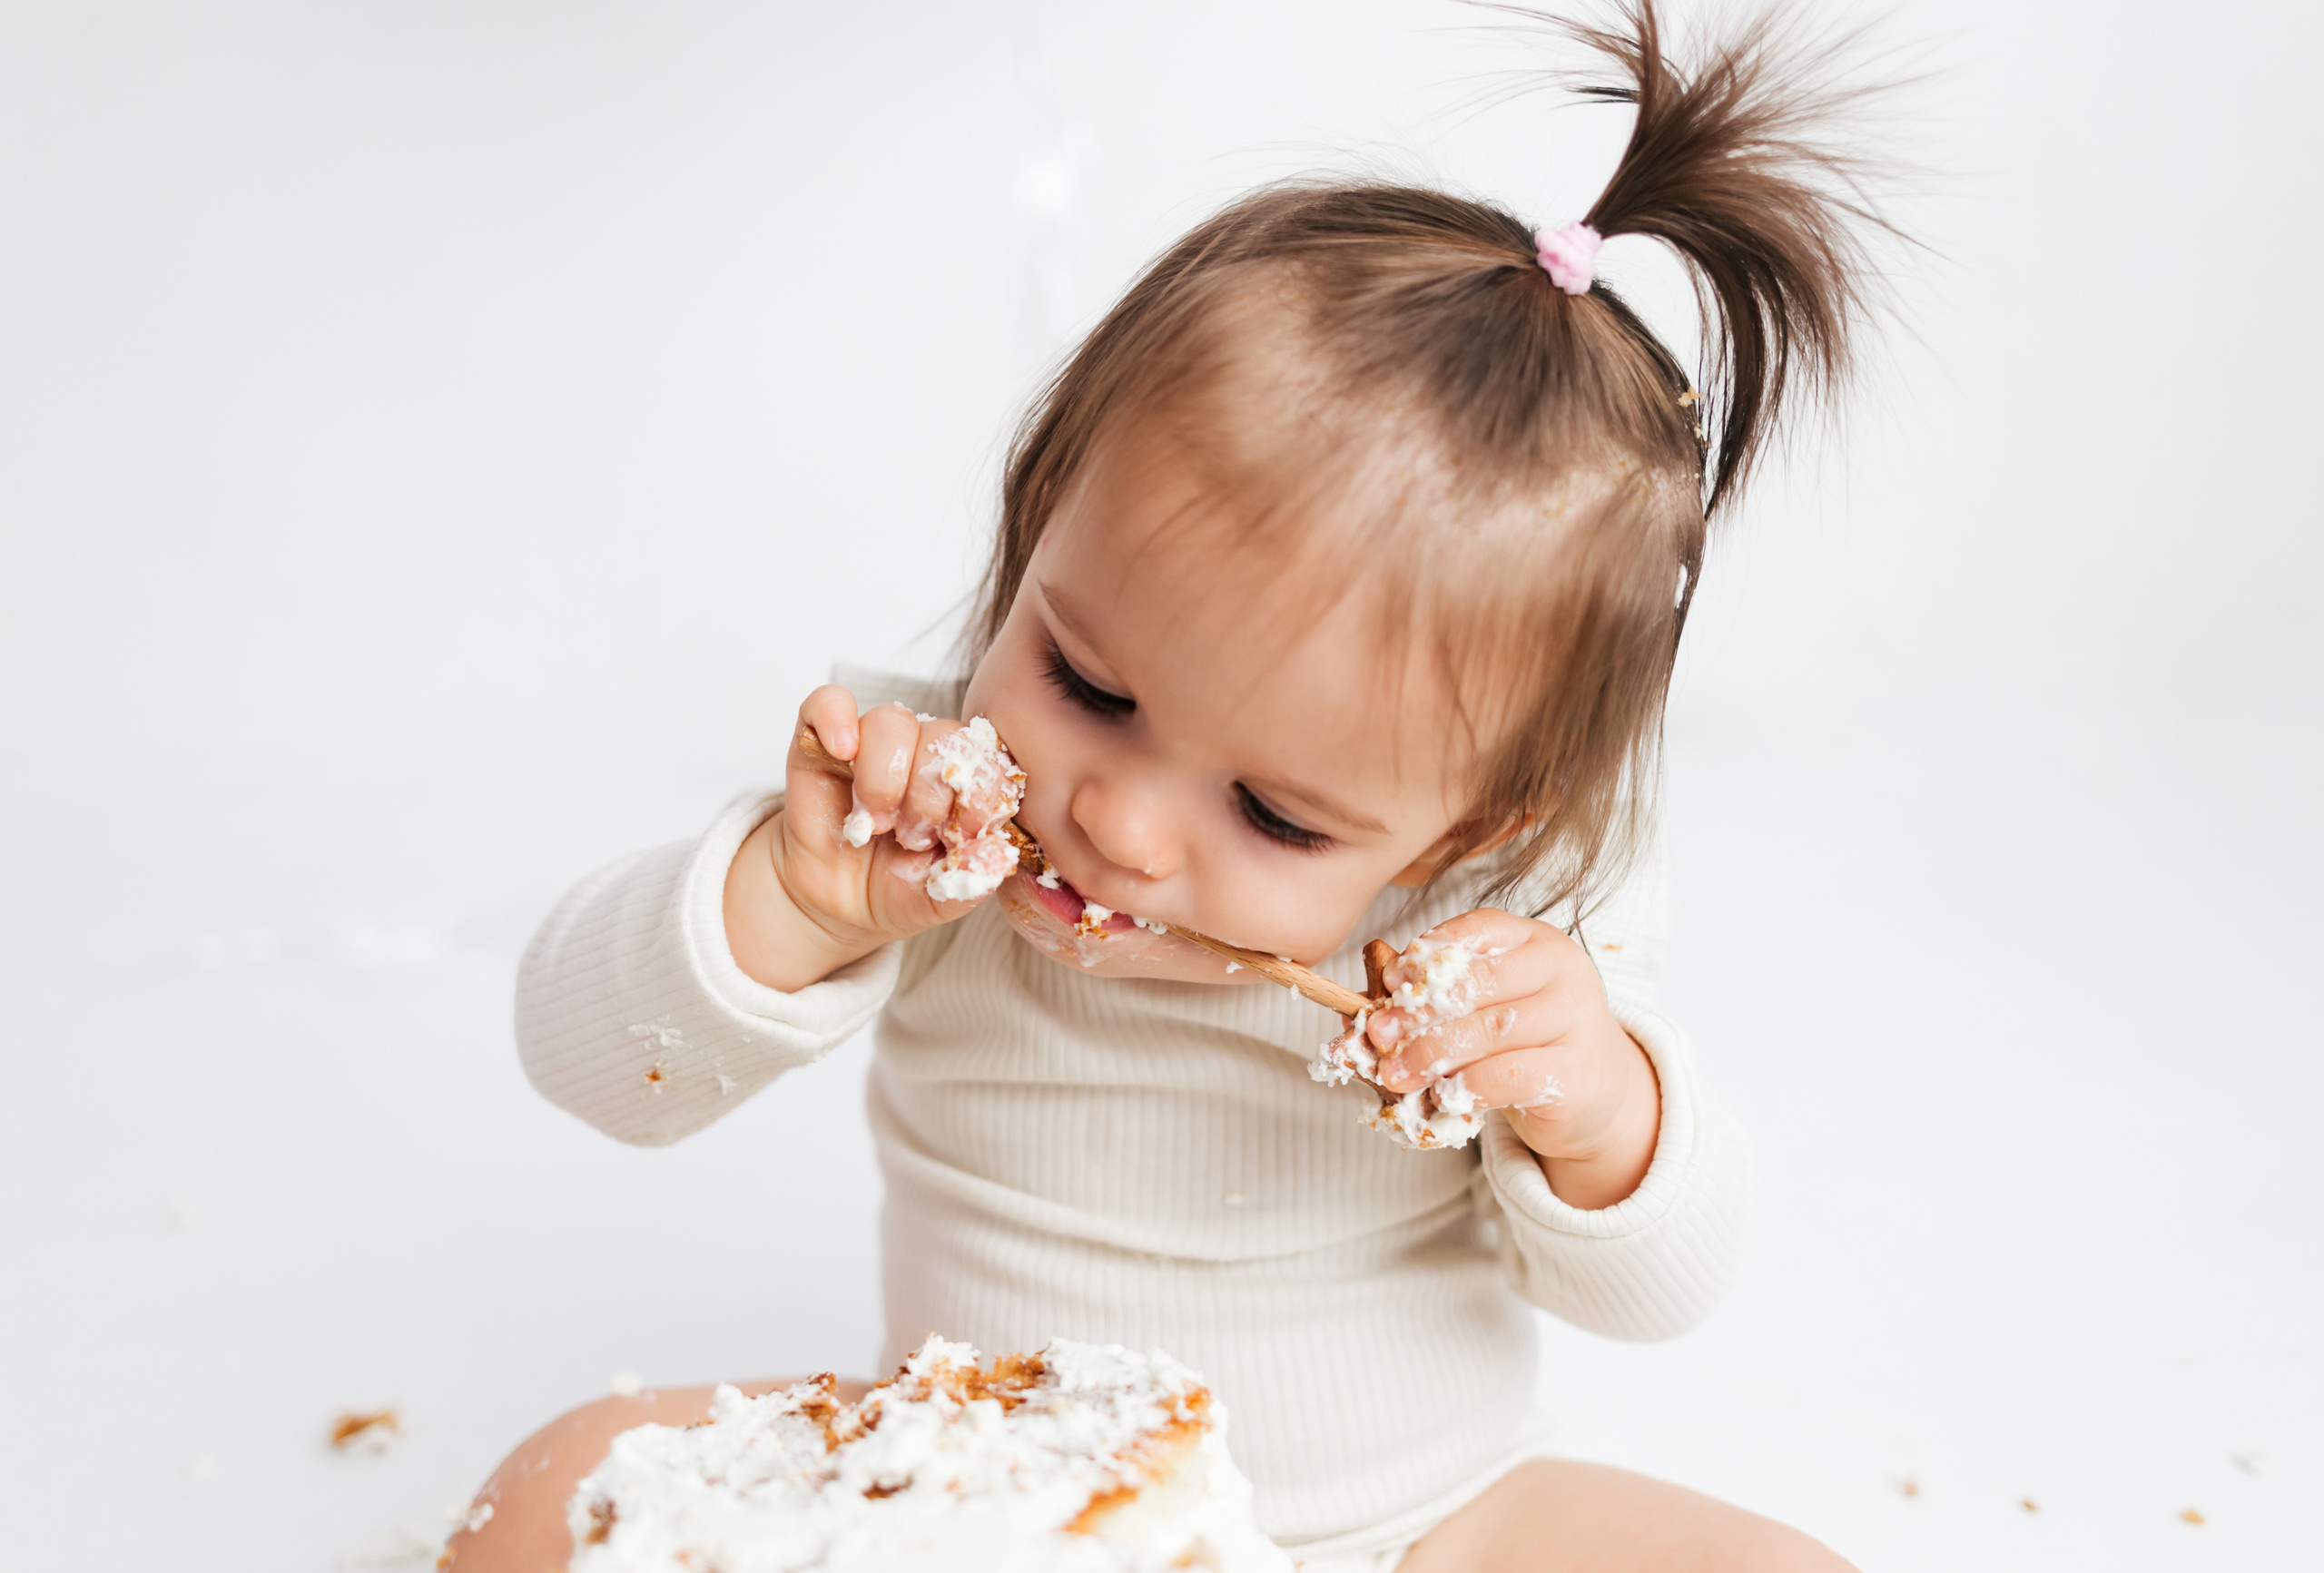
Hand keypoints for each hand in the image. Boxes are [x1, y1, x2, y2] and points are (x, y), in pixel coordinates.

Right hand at [723, 687, 1013, 991]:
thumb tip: (998, 851)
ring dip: (885, 778)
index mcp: (962, 781)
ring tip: (875, 824)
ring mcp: (872, 745)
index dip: (982, 791)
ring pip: (892, 721)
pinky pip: (828, 702)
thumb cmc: (896, 891)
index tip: (964, 832)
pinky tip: (843, 752)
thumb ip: (974, 875)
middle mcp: (922, 753)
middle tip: (912, 839)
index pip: (988, 755)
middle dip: (930, 795)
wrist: (836, 907)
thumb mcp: (943, 897)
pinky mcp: (821, 743)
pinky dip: (837, 719)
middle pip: (943, 735)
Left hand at [1367, 909, 1659, 1209]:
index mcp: (1535, 940)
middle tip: (1379, 1035)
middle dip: (1420, 1011)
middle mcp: (1562, 970)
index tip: (1389, 981)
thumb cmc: (1526, 1039)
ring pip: (1491, 1031)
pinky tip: (1441, 1095)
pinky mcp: (1577, 1073)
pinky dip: (1467, 1087)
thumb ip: (1437, 1000)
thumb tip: (1359, 1013)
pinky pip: (1509, 1077)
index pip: (1479, 929)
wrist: (1594, 1092)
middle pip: (1479, 982)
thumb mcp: (1488, 1005)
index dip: (1429, 953)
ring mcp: (1576, 1020)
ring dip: (1432, 1055)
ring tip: (1395, 1075)